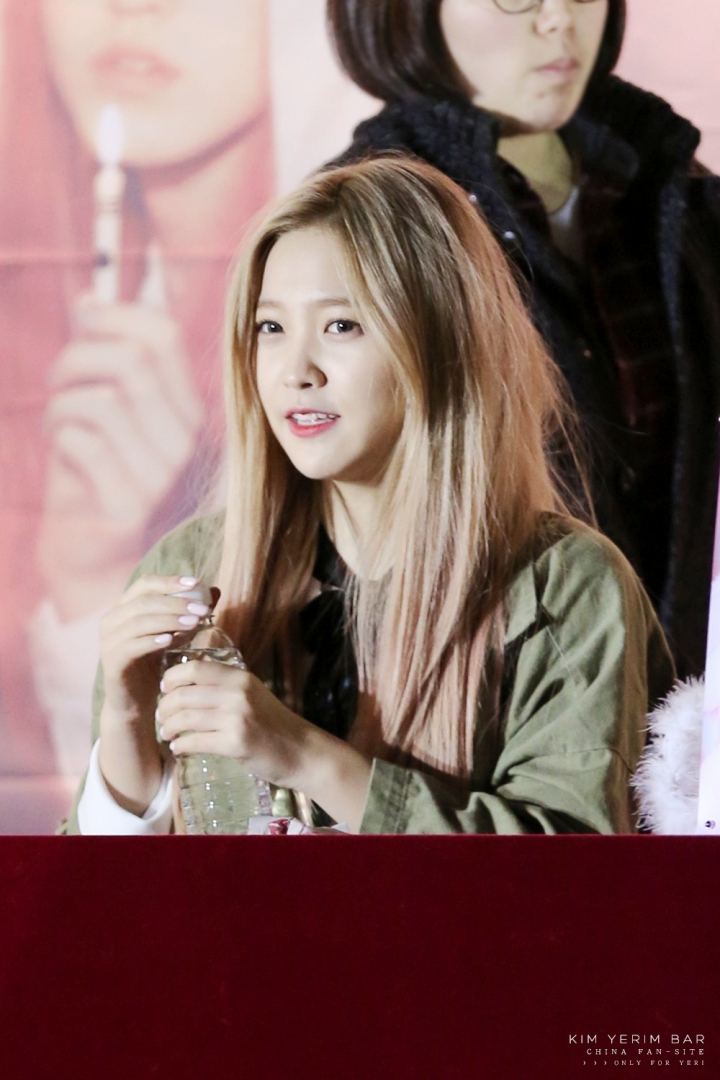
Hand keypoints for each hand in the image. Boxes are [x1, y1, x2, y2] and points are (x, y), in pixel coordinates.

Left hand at [36, 296, 204, 618]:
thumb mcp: (114, 416)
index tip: (83, 324)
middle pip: (132, 360)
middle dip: (78, 355)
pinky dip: (59, 433)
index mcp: (189, 413)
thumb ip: (110, 362)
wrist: (99, 566)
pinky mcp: (130, 507)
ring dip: (62, 400)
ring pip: (103, 399)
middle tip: (59, 379)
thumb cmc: (100, 483)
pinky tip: (60, 448)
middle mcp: (187, 444)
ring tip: (56, 418)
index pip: (163, 337)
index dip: (114, 315)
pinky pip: (84, 441)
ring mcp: (164, 478)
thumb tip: (91, 300)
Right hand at [96, 573, 210, 815]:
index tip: (196, 582)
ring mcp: (108, 641)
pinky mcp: (111, 662)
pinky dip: (151, 640)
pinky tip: (171, 640)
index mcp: (125, 607)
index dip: (170, 581)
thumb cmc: (157, 663)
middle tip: (202, 609)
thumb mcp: (177, 634)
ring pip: (138, 621)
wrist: (137, 702)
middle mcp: (112, 620)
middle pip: (144, 600)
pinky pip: (130, 646)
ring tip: (194, 623)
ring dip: (169, 619)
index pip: (145, 583)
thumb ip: (191, 612)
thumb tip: (215, 590)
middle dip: (176, 602)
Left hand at [158, 659, 373, 830]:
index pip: (195, 668)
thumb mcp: (252, 693)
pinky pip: (195, 742)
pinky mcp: (235, 743)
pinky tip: (179, 748)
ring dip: (170, 727)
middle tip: (162, 717)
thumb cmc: (274, 723)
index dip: (172, 677)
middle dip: (166, 706)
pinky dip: (181, 746)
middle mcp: (238, 694)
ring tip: (168, 733)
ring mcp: (237, 718)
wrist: (301, 751)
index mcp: (241, 677)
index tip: (165, 688)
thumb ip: (226, 685)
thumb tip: (187, 679)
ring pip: (186, 718)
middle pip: (185, 694)